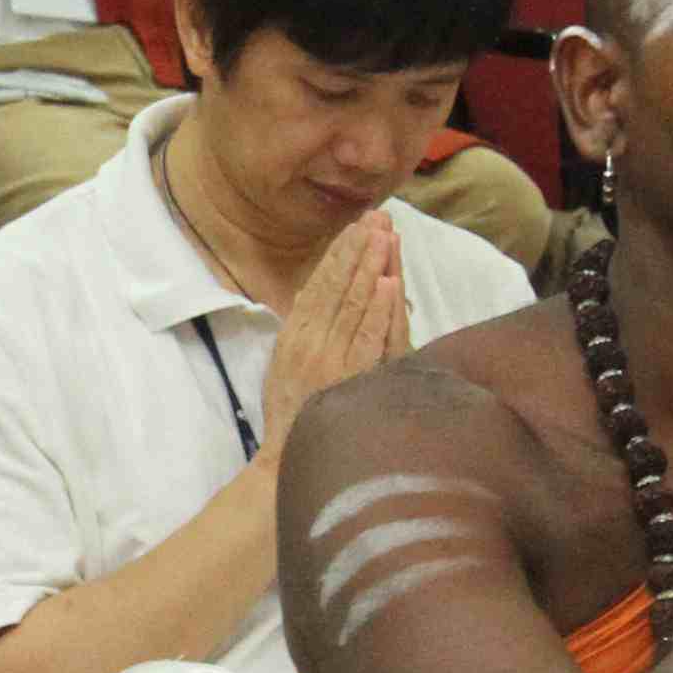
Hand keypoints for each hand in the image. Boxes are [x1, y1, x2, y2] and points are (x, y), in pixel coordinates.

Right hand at [257, 210, 405, 450]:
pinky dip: (376, 309)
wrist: (286, 455)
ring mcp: (328, 357)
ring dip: (369, 267)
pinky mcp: (347, 376)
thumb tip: (314, 289)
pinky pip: (365, 336)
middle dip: (358, 248)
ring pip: (352, 303)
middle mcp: (308, 340)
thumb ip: (300, 326)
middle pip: (336, 285)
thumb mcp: (284, 362)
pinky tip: (387, 284)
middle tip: (378, 217)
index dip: (339, 252)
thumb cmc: (289, 411)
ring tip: (385, 237)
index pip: (318, 283)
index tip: (357, 226)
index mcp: (293, 334)